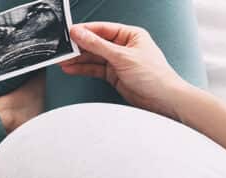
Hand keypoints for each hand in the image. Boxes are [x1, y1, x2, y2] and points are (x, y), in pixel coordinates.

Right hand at [59, 22, 190, 119]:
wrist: (163, 100)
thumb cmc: (153, 75)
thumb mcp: (122, 57)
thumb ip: (98, 45)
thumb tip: (80, 33)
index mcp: (130, 35)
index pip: (103, 29)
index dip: (85, 30)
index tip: (69, 33)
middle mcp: (123, 46)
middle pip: (96, 43)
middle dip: (79, 47)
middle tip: (62, 49)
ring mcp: (118, 61)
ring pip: (93, 57)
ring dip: (78, 59)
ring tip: (62, 60)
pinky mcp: (114, 75)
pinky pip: (95, 69)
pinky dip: (83, 69)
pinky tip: (71, 68)